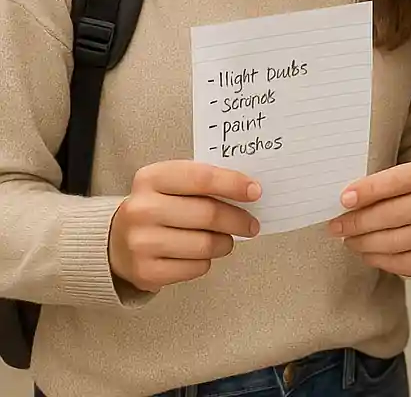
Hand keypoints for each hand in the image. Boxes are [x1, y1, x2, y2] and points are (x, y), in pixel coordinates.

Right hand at [109, 161, 260, 292]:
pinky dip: (207, 261)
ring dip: (225, 243)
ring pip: (205, 244)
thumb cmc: (157, 205)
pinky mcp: (146, 272)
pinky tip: (201, 254)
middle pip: (208, 214)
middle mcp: (142, 209)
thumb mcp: (171, 183)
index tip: (255, 191)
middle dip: (238, 219)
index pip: (202, 178)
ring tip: (226, 240)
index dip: (233, 184)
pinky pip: (195, 268)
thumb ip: (203, 182)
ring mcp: (141, 243)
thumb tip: (248, 190)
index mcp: (152, 178)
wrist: (115, 241)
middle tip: (251, 224)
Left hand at [329, 162, 410, 277]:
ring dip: (365, 243)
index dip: (369, 190)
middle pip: (393, 214)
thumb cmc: (407, 193)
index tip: (344, 200)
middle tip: (336, 226)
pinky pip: (401, 263)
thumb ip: (376, 185)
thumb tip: (345, 202)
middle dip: (359, 222)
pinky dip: (378, 259)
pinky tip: (366, 253)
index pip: (397, 180)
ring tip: (349, 240)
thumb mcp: (396, 178)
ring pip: (395, 241)